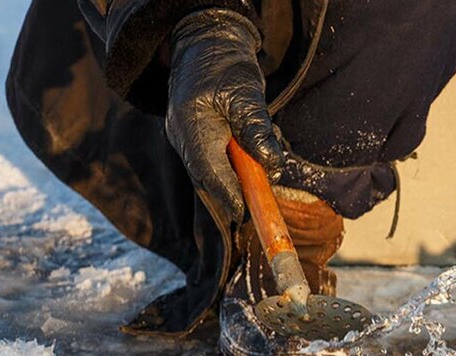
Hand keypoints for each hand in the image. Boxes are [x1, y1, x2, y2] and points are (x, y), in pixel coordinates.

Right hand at [165, 9, 283, 221]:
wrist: (205, 43)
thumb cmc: (224, 64)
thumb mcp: (246, 93)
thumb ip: (257, 130)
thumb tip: (272, 167)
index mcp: (191, 127)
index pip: (210, 172)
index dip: (229, 195)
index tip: (247, 212)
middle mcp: (183, 137)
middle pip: (208, 178)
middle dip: (234, 193)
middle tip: (260, 206)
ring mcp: (185, 138)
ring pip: (212, 171)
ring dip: (238, 176)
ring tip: (262, 173)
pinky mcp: (194, 136)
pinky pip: (213, 159)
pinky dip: (234, 164)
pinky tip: (253, 155)